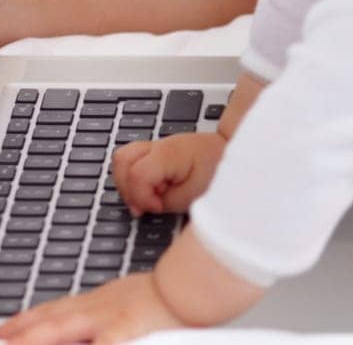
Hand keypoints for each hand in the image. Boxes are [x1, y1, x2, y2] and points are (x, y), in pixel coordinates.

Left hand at [0, 272, 187, 344]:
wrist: (193, 286)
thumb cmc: (170, 298)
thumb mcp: (131, 303)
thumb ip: (109, 319)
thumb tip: (91, 332)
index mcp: (98, 303)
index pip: (52, 312)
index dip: (23, 322)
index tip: (2, 331)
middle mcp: (96, 309)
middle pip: (47, 321)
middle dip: (16, 334)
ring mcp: (106, 320)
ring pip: (59, 330)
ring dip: (33, 339)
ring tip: (7, 344)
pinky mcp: (121, 333)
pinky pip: (99, 344)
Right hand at [112, 132, 227, 213]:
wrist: (231, 153)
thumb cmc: (218, 171)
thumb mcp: (194, 196)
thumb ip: (165, 202)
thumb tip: (144, 205)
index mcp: (169, 153)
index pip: (136, 173)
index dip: (141, 196)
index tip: (157, 207)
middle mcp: (159, 145)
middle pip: (121, 160)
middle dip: (127, 188)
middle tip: (148, 204)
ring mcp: (156, 146)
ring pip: (122, 158)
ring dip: (128, 182)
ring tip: (150, 195)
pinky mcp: (157, 151)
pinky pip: (133, 161)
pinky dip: (134, 177)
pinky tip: (153, 188)